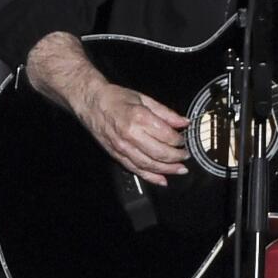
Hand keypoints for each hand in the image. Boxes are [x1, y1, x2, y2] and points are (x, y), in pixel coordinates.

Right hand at [75, 81, 190, 186]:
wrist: (92, 102)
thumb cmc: (116, 98)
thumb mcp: (144, 99)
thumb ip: (166, 113)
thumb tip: (184, 122)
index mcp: (139, 118)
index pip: (166, 135)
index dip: (179, 140)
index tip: (184, 139)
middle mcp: (130, 135)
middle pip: (159, 152)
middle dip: (176, 157)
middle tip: (186, 156)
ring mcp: (122, 147)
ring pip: (149, 164)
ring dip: (167, 169)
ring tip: (180, 170)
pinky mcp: (117, 155)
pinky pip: (135, 169)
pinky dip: (150, 177)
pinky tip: (162, 180)